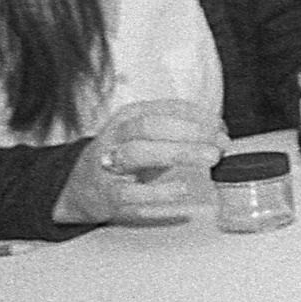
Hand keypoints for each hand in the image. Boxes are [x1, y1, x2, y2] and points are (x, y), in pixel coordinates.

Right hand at [53, 98, 227, 225]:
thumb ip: (179, 133)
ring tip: (209, 159)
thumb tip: (220, 133)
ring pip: (140, 152)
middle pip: (152, 126)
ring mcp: (109, 164)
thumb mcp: (147, 137)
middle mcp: (116, 135)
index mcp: (129, 116)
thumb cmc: (124, 158)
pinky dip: (160, 191)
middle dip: (191, 132)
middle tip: (220, 144)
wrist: (78, 187)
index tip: (221, 127)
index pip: (166, 108)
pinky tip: (183, 188)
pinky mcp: (108, 193)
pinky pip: (132, 192)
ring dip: (180, 153)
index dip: (198, 116)